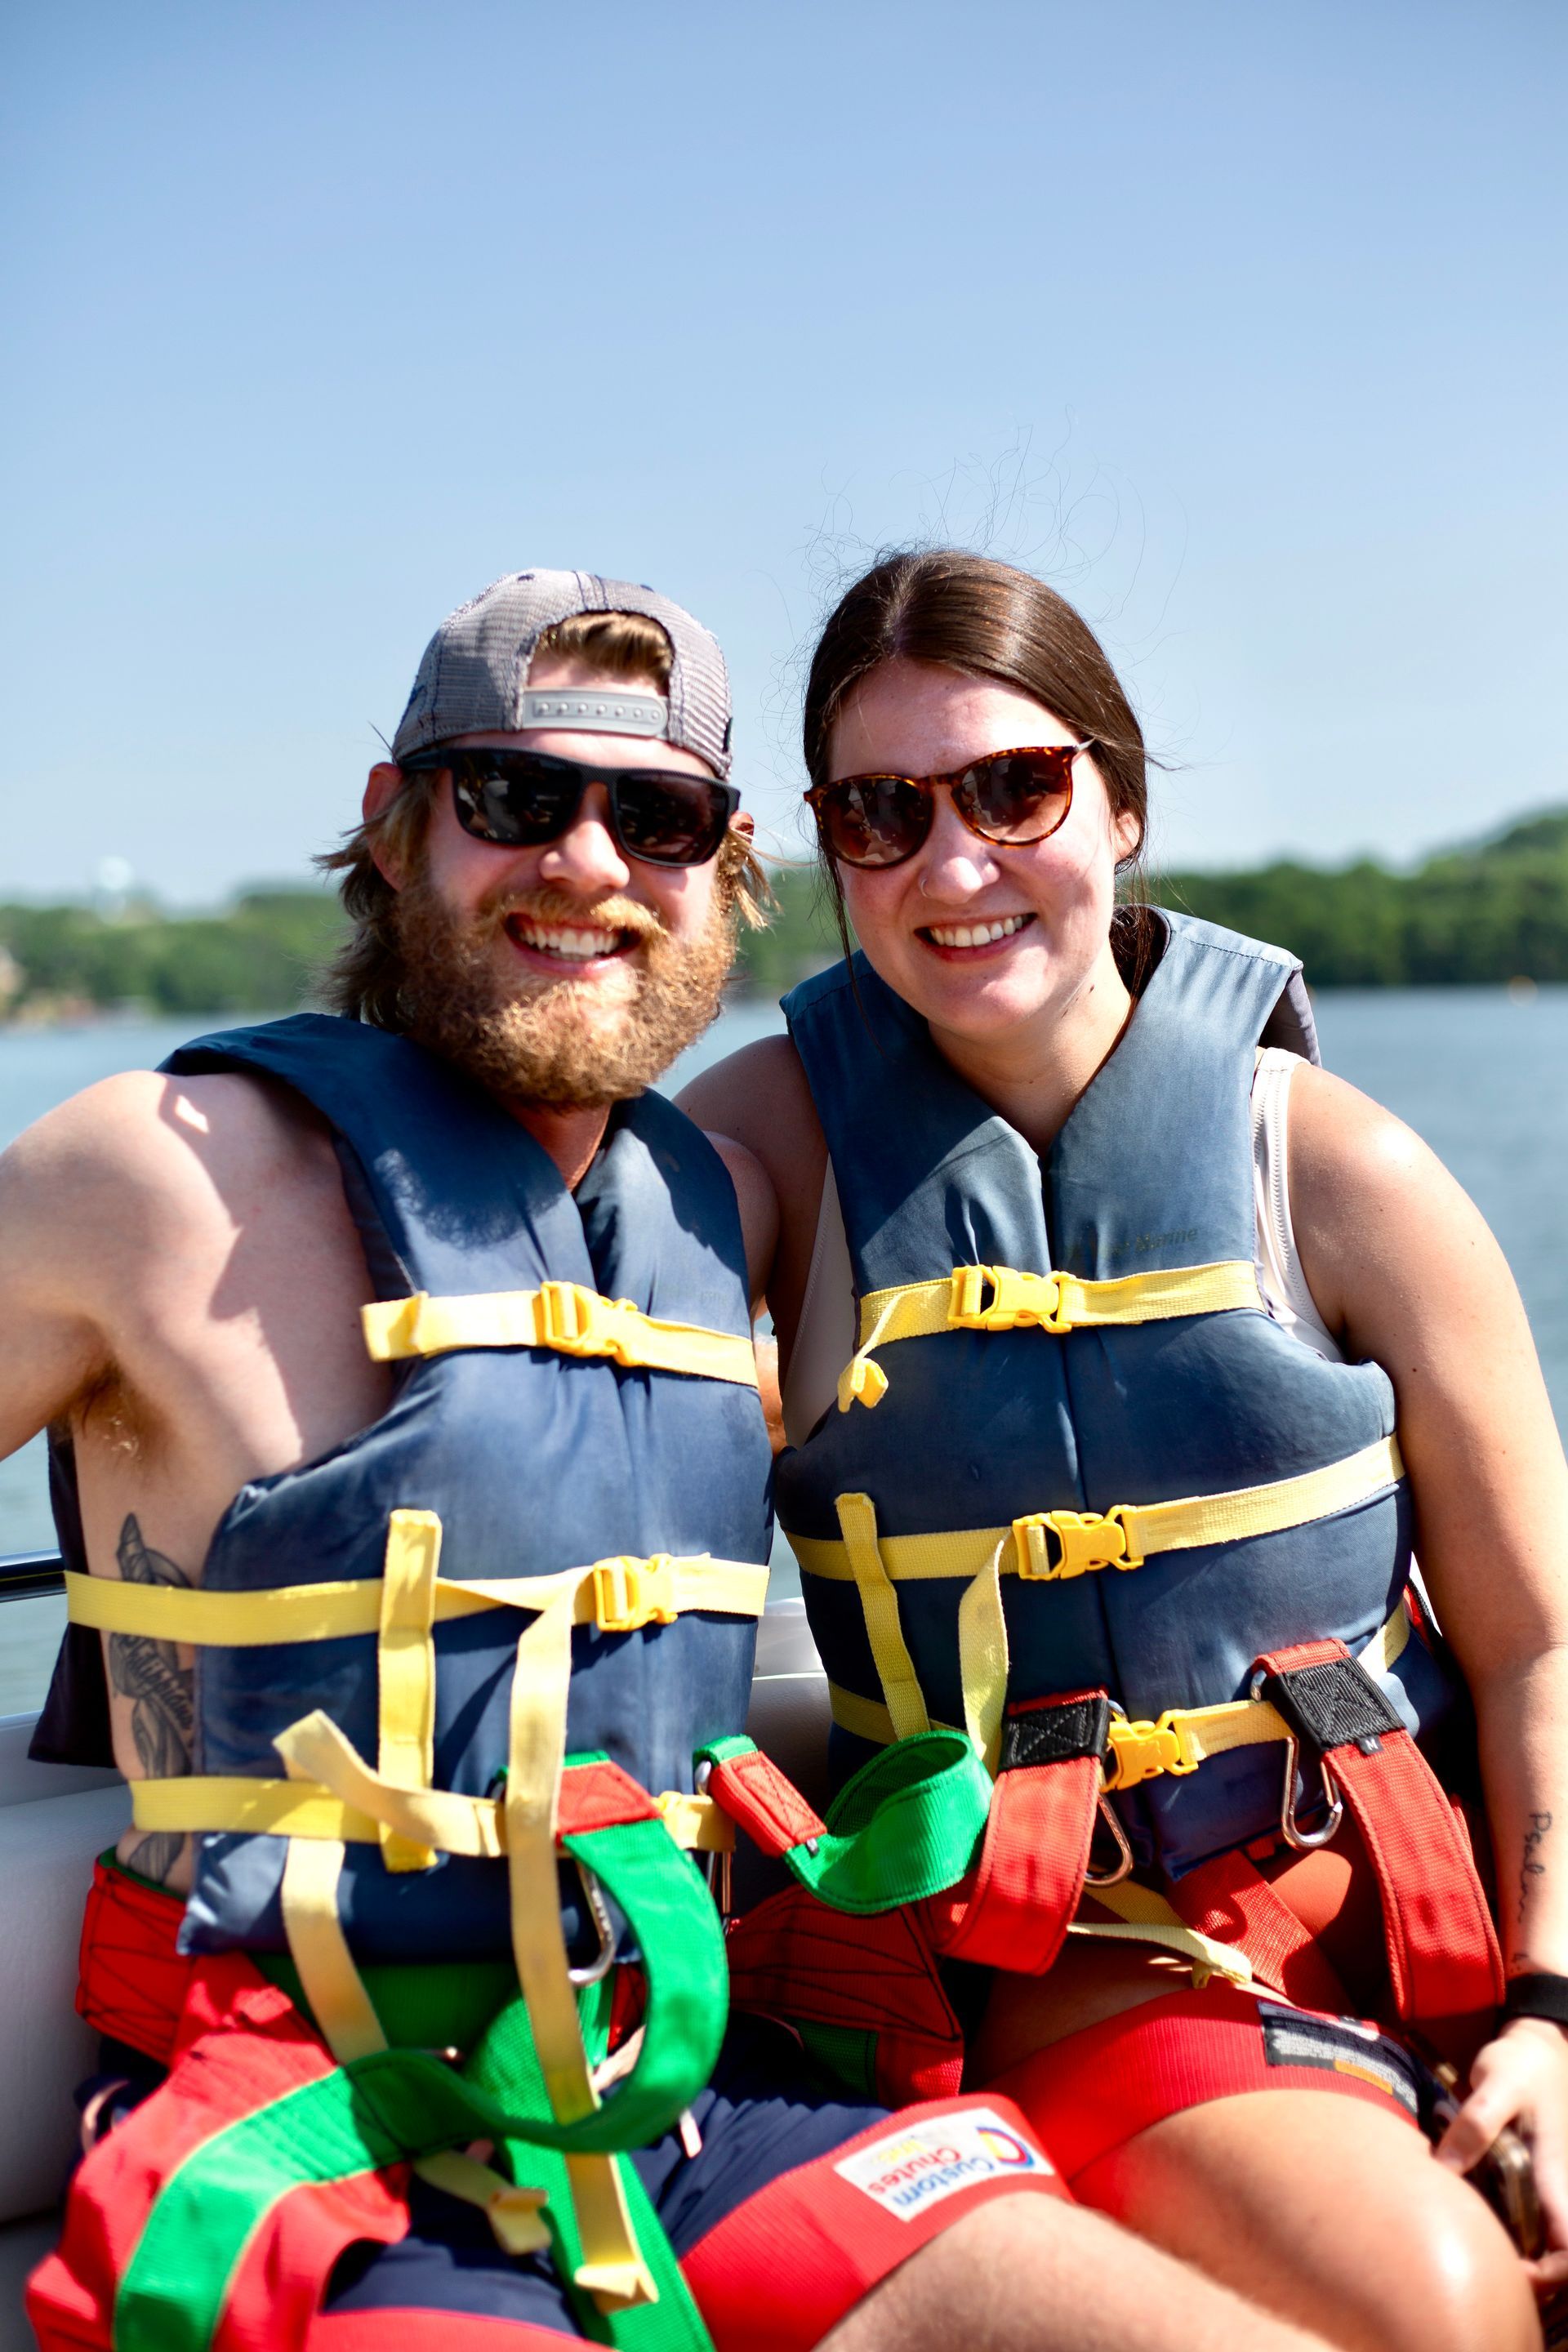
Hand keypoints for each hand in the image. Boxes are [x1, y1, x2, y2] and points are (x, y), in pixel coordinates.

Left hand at [1435, 2016, 1567, 2291]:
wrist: (1541, 2046)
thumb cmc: (1524, 2066)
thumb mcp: (1496, 2086)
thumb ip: (1475, 2126)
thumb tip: (1445, 2170)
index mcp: (1556, 2178)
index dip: (1551, 2276)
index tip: (1513, 2272)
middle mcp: (1557, 2189)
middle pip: (1558, 2256)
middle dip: (1532, 2278)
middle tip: (1484, 2267)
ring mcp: (1547, 2185)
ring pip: (1541, 2239)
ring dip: (1519, 2255)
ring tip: (1471, 2247)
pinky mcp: (1533, 2175)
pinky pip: (1527, 2216)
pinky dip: (1508, 2229)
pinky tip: (1474, 2219)